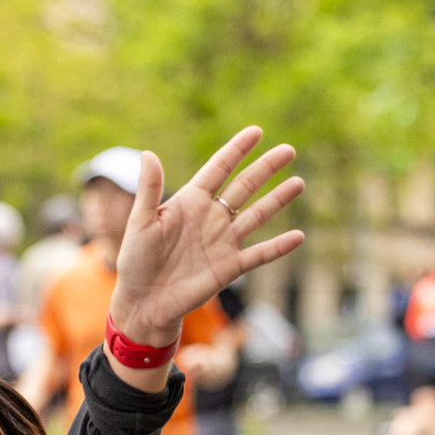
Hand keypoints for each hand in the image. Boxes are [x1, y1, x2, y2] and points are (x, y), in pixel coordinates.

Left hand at [110, 127, 303, 346]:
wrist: (143, 302)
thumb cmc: (135, 262)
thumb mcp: (140, 223)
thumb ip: (149, 191)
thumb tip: (148, 154)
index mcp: (189, 203)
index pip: (218, 170)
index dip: (236, 150)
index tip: (256, 132)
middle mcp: (210, 218)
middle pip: (243, 187)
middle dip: (265, 168)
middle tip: (288, 150)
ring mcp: (222, 242)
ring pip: (256, 215)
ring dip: (277, 199)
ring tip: (298, 182)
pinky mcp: (229, 267)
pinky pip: (259, 254)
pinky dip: (278, 247)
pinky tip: (299, 237)